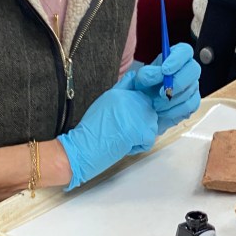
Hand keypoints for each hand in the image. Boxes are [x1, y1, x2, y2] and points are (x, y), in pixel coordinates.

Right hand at [58, 71, 157, 190]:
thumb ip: (120, 94)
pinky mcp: (143, 131)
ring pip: (150, 125)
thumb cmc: (90, 130)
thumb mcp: (103, 103)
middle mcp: (133, 99)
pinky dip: (138, 147)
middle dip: (140, 121)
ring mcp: (140, 114)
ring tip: (122, 137)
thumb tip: (133, 88)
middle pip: (148, 109)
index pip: (140, 92)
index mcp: (122, 92)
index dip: (138, 104)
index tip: (130, 114)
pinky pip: (149, 140)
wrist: (84, 146)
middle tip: (122, 129)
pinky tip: (124, 145)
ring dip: (139, 134)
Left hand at [132, 42, 201, 133]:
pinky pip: (189, 106)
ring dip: (171, 100)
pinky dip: (174, 111)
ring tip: (155, 105)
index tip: (164, 70)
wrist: (143, 108)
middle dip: (177, 82)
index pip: (185, 51)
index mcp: (173, 58)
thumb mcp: (138, 80)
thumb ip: (145, 74)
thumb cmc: (143, 90)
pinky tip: (162, 112)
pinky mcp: (193, 102)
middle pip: (193, 69)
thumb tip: (154, 73)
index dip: (177, 59)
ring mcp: (192, 86)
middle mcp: (186, 70)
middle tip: (161, 92)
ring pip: (190, 90)